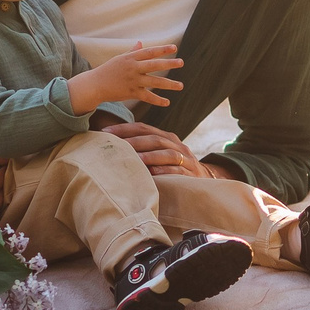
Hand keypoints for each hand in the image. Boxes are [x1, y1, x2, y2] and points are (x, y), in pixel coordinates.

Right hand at [70, 42, 182, 113]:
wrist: (95, 85)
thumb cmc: (108, 70)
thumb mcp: (119, 58)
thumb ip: (132, 51)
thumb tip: (141, 43)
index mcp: (131, 58)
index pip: (149, 52)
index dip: (162, 49)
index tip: (174, 48)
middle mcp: (133, 68)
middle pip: (154, 65)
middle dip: (169, 64)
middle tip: (181, 62)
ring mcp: (133, 81)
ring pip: (154, 82)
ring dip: (169, 84)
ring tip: (181, 86)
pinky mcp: (131, 93)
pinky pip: (147, 97)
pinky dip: (158, 100)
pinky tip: (167, 102)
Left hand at [100, 121, 224, 178]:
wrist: (204, 180)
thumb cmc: (174, 168)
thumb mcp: (160, 154)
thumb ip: (142, 149)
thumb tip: (112, 147)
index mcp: (166, 137)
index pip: (143, 128)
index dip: (125, 129)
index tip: (105, 132)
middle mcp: (176, 145)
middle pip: (154, 139)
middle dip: (134, 141)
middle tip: (116, 145)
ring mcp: (185, 159)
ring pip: (167, 153)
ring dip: (150, 155)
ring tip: (134, 158)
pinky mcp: (191, 174)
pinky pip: (178, 171)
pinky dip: (166, 170)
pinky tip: (154, 172)